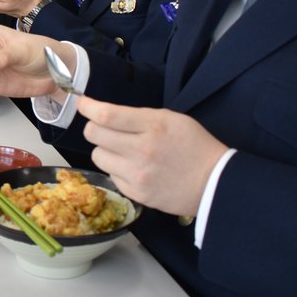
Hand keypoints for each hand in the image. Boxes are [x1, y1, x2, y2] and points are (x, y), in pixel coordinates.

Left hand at [78, 96, 229, 216]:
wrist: (214, 183)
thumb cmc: (194, 146)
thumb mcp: (172, 119)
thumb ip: (139, 116)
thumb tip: (107, 114)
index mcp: (152, 126)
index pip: (107, 115)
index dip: (88, 107)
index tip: (82, 103)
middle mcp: (141, 150)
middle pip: (94, 134)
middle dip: (94, 128)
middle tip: (103, 128)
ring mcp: (137, 174)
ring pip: (97, 156)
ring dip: (105, 151)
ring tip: (123, 151)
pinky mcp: (136, 193)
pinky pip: (111, 176)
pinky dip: (117, 170)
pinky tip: (134, 168)